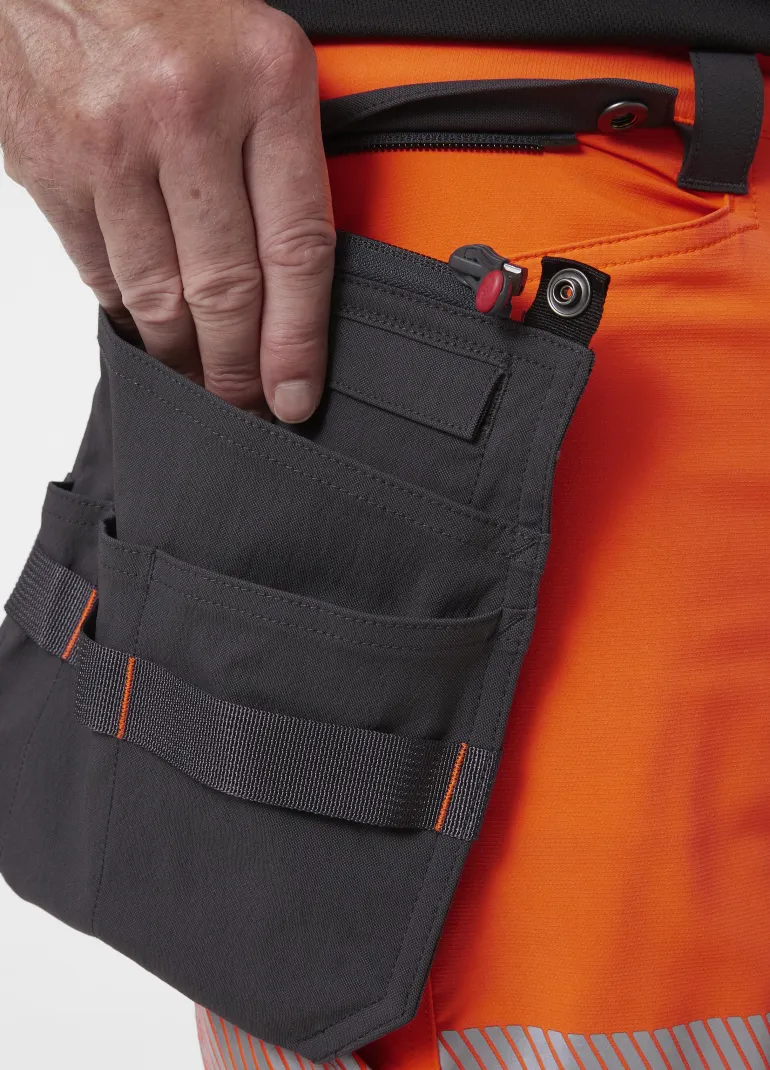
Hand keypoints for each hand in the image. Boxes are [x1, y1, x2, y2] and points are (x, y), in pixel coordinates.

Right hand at [0, 0, 334, 420]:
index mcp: (265, 81)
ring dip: (183, 357)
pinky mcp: (52, 168)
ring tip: (200, 382)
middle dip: (237, 369)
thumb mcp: (257, 58)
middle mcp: (187, 112)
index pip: (297, 249)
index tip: (295, 393)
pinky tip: (151, 332)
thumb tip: (292, 283)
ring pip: (158, 298)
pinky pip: (101, 275)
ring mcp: (112, 143)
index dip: (298, 341)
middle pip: (226, 290)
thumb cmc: (166, 8)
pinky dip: (130, 316)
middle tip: (244, 405)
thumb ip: (284, 158)